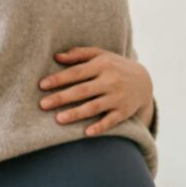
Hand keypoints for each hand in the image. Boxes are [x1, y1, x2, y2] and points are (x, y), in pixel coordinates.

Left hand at [38, 45, 152, 136]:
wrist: (144, 81)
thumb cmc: (114, 66)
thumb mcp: (100, 55)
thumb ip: (79, 54)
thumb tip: (56, 57)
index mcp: (102, 65)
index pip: (77, 72)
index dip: (59, 79)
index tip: (42, 85)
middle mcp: (110, 81)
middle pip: (82, 90)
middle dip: (62, 98)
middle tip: (43, 104)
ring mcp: (117, 97)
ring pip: (94, 107)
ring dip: (76, 113)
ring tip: (58, 119)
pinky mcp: (124, 112)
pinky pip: (111, 121)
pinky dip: (100, 127)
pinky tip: (87, 133)